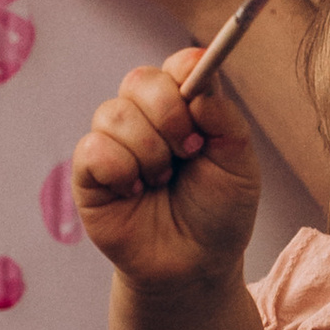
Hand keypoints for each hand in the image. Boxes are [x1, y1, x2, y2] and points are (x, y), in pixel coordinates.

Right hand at [71, 50, 260, 288]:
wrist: (196, 265)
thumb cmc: (218, 213)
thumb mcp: (240, 165)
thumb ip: (225, 120)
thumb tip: (197, 89)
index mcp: (184, 106)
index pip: (177, 64)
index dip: (187, 72)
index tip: (201, 104)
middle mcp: (145, 117)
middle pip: (140, 80)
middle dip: (169, 116)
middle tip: (189, 152)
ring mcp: (114, 142)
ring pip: (114, 114)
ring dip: (148, 152)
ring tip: (162, 182)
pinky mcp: (89, 174)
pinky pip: (93, 149)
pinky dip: (121, 170)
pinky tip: (135, 192)